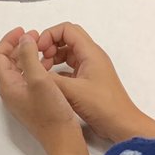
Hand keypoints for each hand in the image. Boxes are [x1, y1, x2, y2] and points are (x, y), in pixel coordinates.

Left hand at [0, 27, 83, 148]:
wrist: (63, 140)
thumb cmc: (50, 111)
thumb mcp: (39, 79)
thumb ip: (28, 56)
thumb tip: (24, 38)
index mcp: (8, 85)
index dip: (8, 40)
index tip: (24, 30)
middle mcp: (11, 91)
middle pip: (8, 61)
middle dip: (19, 45)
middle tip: (35, 36)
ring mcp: (22, 97)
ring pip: (20, 69)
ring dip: (28, 55)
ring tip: (43, 47)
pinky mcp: (33, 101)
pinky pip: (29, 77)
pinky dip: (36, 66)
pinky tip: (50, 63)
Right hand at [37, 22, 154, 142]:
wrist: (122, 125)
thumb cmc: (102, 106)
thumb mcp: (73, 91)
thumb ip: (51, 79)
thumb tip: (31, 70)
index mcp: (90, 52)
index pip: (66, 29)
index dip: (49, 35)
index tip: (38, 50)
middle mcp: (91, 56)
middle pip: (67, 37)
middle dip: (50, 43)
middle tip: (39, 58)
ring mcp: (91, 68)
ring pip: (68, 52)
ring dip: (53, 56)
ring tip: (43, 70)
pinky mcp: (89, 80)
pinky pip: (70, 66)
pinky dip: (59, 69)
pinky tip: (51, 81)